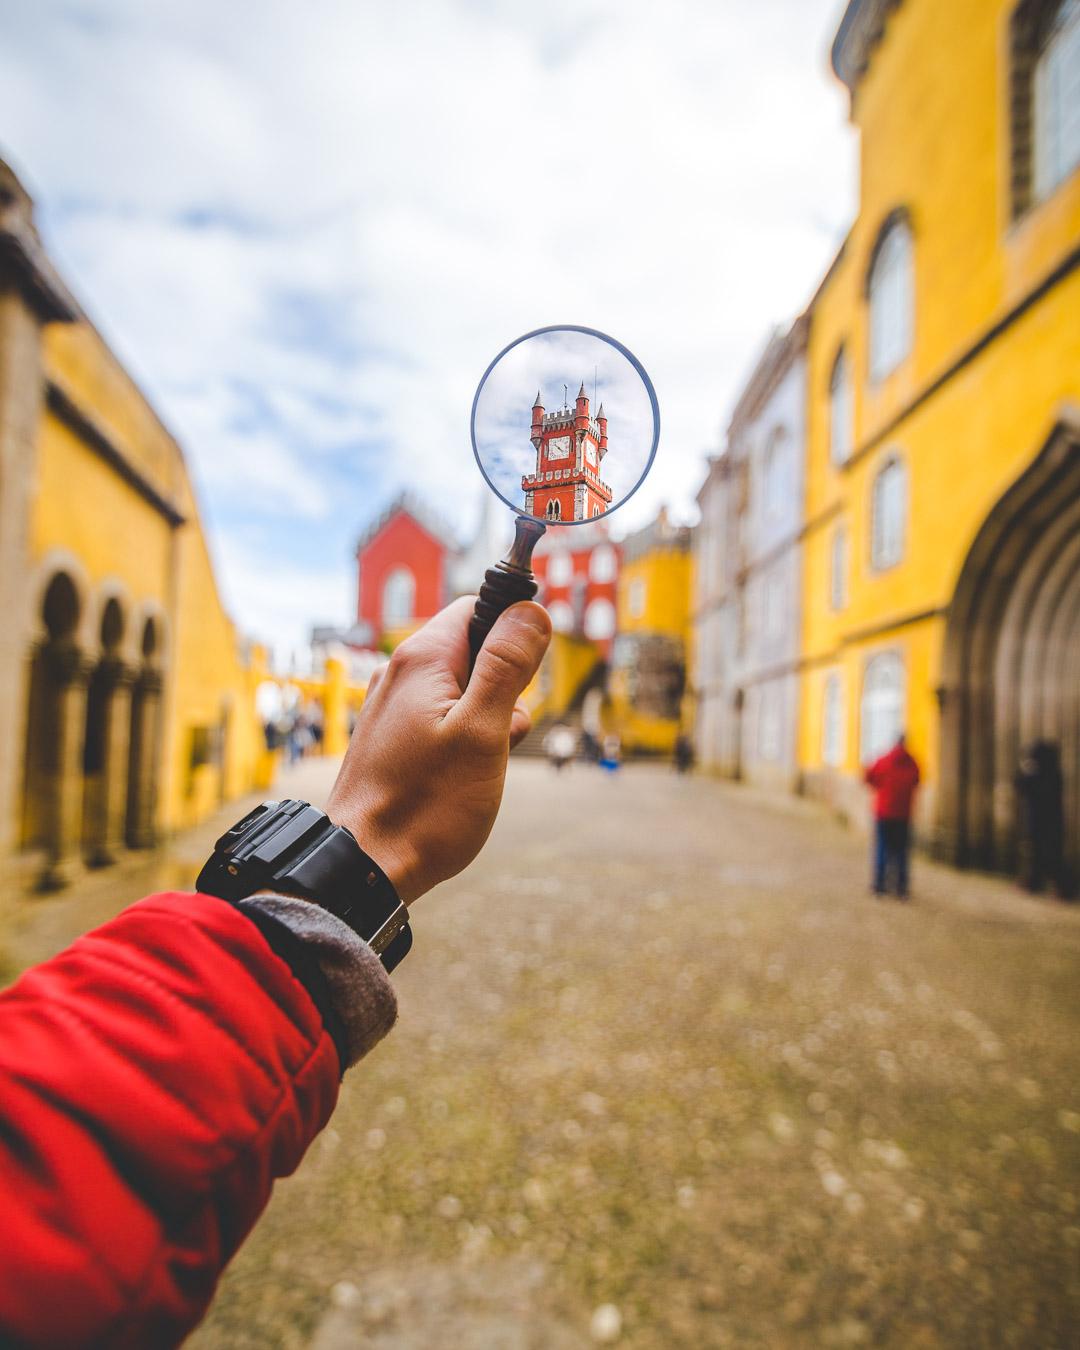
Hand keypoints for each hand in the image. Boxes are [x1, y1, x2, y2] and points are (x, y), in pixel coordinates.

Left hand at [325, 596, 550, 902]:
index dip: (513, 633)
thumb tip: (530, 611)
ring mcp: (392, 707)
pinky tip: (462, 776)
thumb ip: (507, 666)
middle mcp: (400, 674)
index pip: (478, 607)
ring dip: (488, 719)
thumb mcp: (483, 731)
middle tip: (500, 732)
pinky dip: (464, 739)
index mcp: (421, 659)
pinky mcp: (392, 739)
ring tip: (480, 763)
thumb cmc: (426, 806)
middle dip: (504, 686)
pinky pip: (442, 720)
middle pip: (474, 650)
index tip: (526, 679)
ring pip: (462, 690)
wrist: (366, 867)